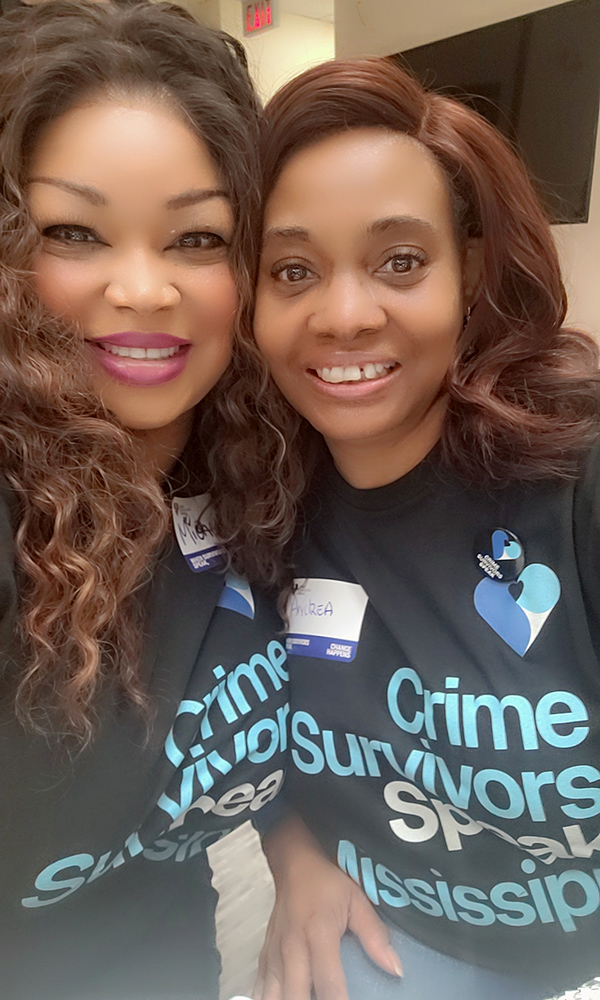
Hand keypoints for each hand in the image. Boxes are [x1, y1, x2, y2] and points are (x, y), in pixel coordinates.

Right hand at [253, 814, 401, 999]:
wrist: (293, 863)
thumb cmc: (325, 882)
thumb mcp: (356, 900)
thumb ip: (375, 935)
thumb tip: (396, 968)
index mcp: (318, 934)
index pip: (329, 983)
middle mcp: (292, 949)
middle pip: (296, 997)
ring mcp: (275, 955)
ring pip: (272, 998)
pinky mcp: (264, 957)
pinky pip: (260, 989)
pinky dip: (268, 999)